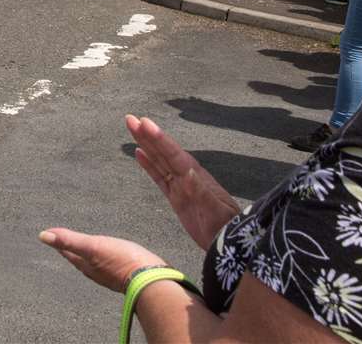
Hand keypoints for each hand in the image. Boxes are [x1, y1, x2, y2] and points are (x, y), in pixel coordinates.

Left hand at [38, 229, 164, 292]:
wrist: (151, 279)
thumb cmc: (121, 261)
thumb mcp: (92, 246)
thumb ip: (69, 240)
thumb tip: (42, 235)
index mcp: (86, 264)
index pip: (68, 252)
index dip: (60, 242)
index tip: (51, 236)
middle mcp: (97, 271)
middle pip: (80, 259)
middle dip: (72, 249)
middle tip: (65, 241)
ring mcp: (111, 274)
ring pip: (95, 262)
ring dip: (89, 254)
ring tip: (86, 248)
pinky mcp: (126, 273)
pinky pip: (111, 263)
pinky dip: (106, 257)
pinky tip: (112, 255)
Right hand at [127, 115, 240, 250]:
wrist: (231, 242)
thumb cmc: (226, 227)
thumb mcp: (216, 211)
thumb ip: (202, 192)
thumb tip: (188, 173)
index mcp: (195, 177)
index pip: (174, 154)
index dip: (159, 139)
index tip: (145, 123)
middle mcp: (186, 177)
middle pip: (163, 152)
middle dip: (147, 135)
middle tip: (131, 119)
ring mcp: (181, 186)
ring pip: (159, 161)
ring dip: (146, 145)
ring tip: (132, 128)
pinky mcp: (177, 198)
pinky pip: (159, 177)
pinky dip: (149, 165)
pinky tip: (139, 153)